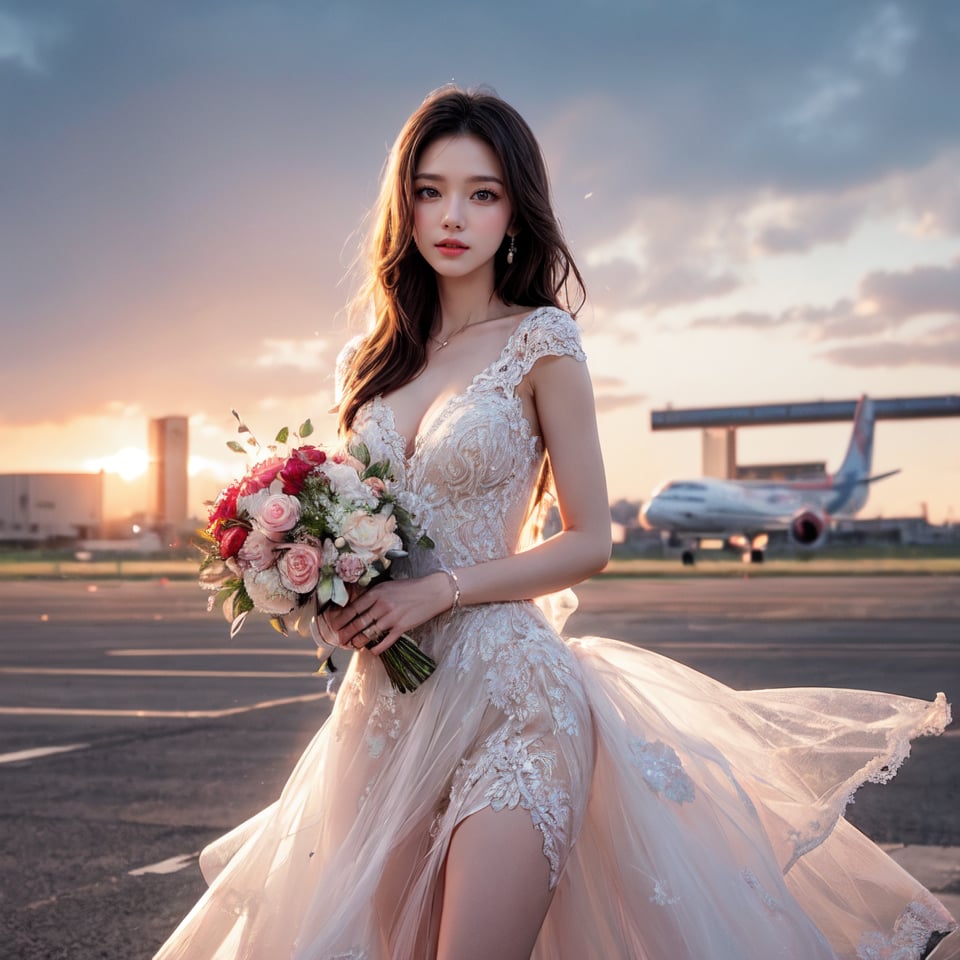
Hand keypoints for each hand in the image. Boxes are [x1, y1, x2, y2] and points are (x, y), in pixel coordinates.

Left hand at [322, 572, 453, 654]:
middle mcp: (382, 605)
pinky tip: (372, 651)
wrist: (433, 591)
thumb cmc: (410, 588)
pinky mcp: (402, 627)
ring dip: (358, 641)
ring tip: (352, 645)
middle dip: (346, 632)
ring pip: (370, 633)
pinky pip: (386, 641)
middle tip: (339, 639)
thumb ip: (373, 595)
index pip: (354, 607)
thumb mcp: (388, 586)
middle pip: (359, 622)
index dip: (342, 618)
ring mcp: (392, 618)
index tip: (334, 624)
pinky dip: (377, 648)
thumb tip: (357, 606)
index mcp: (377, 593)